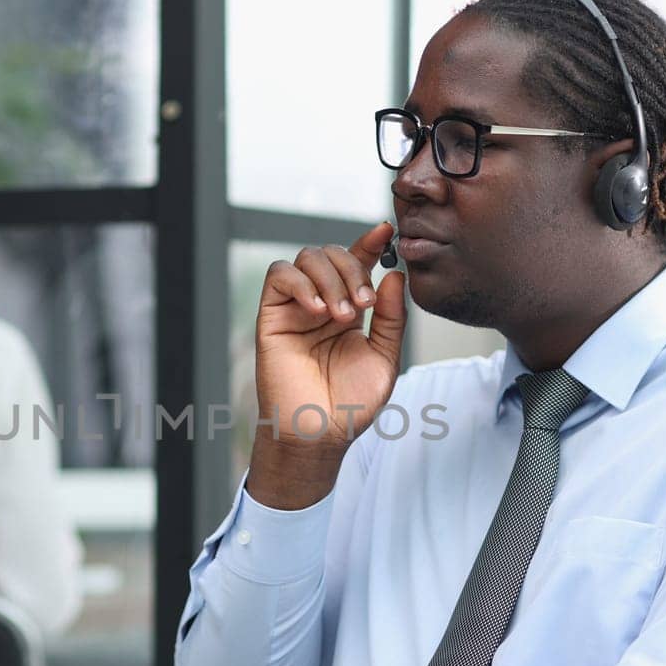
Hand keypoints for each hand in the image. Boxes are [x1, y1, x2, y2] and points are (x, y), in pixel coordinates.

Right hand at [247, 222, 405, 509]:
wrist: (320, 433)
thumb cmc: (351, 404)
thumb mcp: (384, 356)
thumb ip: (390, 316)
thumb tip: (394, 274)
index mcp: (348, 310)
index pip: (357, 264)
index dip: (370, 243)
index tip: (387, 231)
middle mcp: (321, 304)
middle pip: (331, 255)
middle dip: (352, 269)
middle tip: (364, 304)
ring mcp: (295, 309)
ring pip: (306, 258)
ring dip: (330, 278)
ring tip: (342, 315)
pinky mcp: (271, 317)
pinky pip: (279, 276)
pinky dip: (301, 284)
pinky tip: (319, 311)